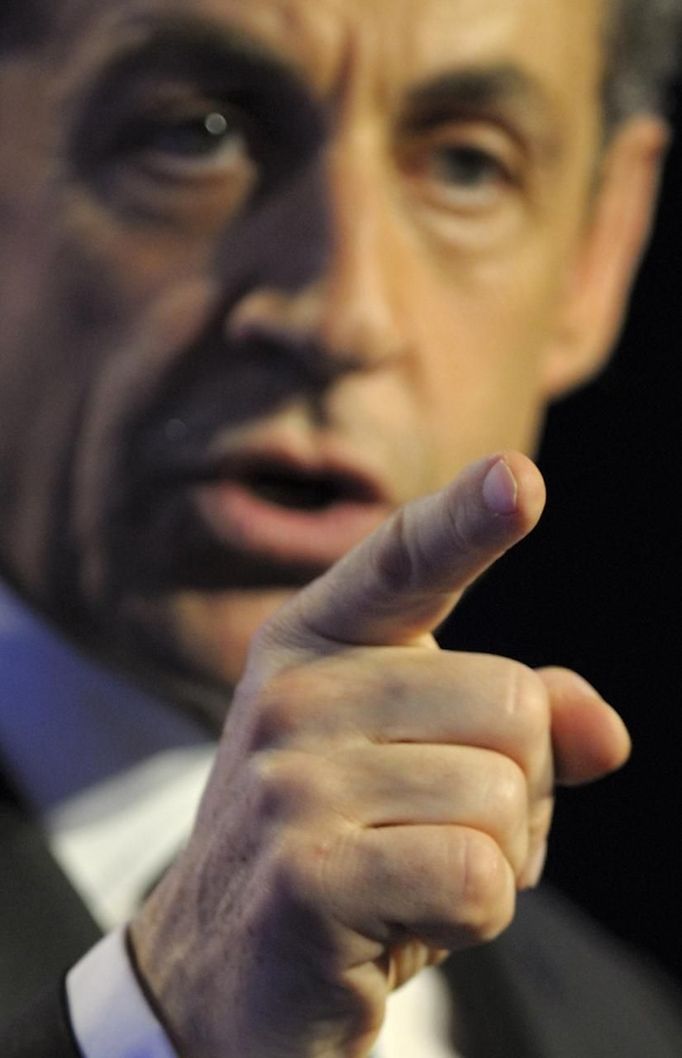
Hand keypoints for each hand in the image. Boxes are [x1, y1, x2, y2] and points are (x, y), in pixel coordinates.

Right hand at [130, 452, 629, 1057]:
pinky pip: (479, 878)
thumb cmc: (346, 847)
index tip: (520, 479)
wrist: (223, 973)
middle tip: (438, 829)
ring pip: (504, 796)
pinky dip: (475, 920)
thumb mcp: (428, 767)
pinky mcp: (306, 876)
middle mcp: (295, 694)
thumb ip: (519, 727)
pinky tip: (400, 928)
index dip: (468, 516)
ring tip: (413, 878)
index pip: (404, 560)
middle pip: (513, 701)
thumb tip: (603, 732)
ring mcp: (289, 781)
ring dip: (497, 858)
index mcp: (318, 643)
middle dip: (518, 786)